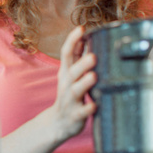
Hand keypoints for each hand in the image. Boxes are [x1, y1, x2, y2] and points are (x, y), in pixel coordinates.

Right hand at [52, 26, 97, 140]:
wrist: (58, 123)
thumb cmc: (70, 95)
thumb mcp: (71, 75)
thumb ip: (79, 58)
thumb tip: (89, 37)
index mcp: (65, 73)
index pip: (66, 54)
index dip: (72, 41)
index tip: (81, 28)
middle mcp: (66, 85)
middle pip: (71, 72)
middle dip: (81, 63)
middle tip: (93, 55)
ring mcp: (69, 101)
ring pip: (75, 90)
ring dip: (84, 83)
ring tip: (94, 76)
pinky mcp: (75, 115)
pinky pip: (81, 112)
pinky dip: (87, 108)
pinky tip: (94, 105)